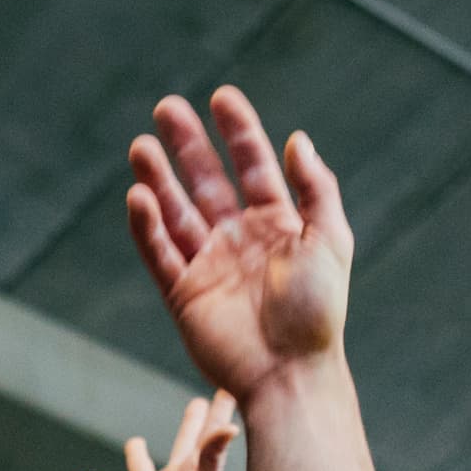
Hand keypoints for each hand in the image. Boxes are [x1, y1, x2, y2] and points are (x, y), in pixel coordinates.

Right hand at [80, 391, 237, 470]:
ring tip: (134, 442)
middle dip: (192, 423)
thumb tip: (230, 426)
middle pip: (184, 442)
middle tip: (197, 402)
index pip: (210, 434)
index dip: (219, 411)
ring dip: (137, 454)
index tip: (228, 389)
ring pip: (141, 466)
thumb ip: (212, 457)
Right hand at [126, 86, 350, 397]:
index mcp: (277, 224)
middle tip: (166, 108)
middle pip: (207, 181)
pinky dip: (147, 226)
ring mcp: (209, 265)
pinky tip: (139, 196)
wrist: (291, 374)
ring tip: (141, 147)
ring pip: (176, 212)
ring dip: (158, 179)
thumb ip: (316, 189)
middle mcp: (239, 239)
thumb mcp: (331, 241)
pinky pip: (160, 253)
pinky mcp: (183, 294)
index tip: (221, 97)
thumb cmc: (318, 312)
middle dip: (187, 145)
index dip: (239, 131)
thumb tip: (297, 139)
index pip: (253, 166)